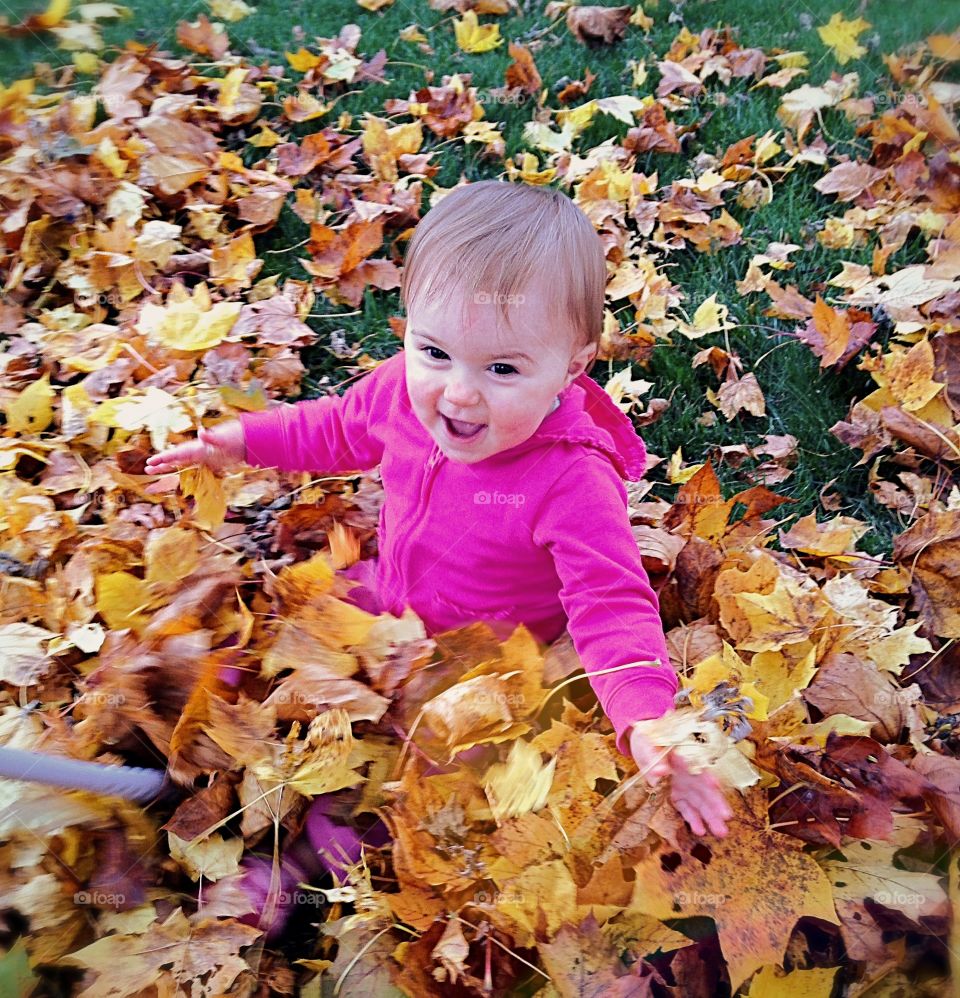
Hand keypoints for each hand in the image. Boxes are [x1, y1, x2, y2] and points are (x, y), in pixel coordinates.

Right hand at [144, 421, 246, 475]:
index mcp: (198, 448)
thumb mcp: (223, 439)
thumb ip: (212, 437)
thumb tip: (202, 432)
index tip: (151, 462)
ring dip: (168, 468)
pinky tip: (175, 474)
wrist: (245, 440)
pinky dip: (182, 471)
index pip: (177, 454)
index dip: (164, 458)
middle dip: (161, 464)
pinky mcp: (208, 461)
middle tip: (147, 469)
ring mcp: (202, 456)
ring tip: (154, 472)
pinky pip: (192, 468)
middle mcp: (197, 451)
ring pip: (181, 463)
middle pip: (176, 458)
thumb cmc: (234, 439)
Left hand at [629, 723, 732, 837]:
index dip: (707, 776)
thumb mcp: (648, 745)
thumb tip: (660, 771)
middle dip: (715, 803)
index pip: (698, 767)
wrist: (644, 745)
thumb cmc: (648, 740)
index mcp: (683, 758)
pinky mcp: (676, 796)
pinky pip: (686, 809)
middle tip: (726, 817)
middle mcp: (687, 774)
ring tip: (721, 832)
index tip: (715, 786)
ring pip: (699, 803)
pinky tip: (700, 830)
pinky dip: (693, 819)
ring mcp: (683, 786)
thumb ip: (655, 759)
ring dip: (710, 817)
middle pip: (704, 789)